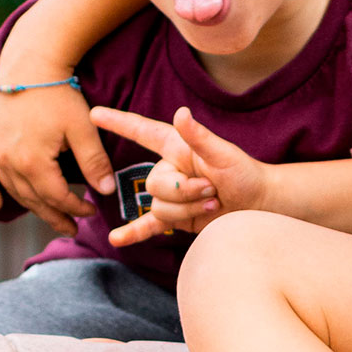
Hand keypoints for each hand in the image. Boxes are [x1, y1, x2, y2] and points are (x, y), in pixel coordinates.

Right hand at [0, 77, 115, 234]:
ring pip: (11, 189)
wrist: (30, 62)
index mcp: (33, 162)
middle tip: (71, 228)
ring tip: (47, 216)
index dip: (75, 209)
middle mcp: (8, 162)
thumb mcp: (82, 127)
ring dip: (29, 206)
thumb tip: (106, 191)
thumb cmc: (59, 93)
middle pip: (33, 199)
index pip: (56, 197)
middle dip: (54, 215)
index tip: (91, 213)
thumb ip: (94, 162)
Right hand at [89, 106, 270, 246]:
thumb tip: (181, 113)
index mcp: (177, 147)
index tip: (94, 114)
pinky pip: (147, 225)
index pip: (142, 132)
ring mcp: (169, 195)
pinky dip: (132, 233)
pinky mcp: (173, 218)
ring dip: (187, 210)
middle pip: (155, 185)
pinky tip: (116, 239)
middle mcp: (169, 170)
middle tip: (212, 189)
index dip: (118, 122)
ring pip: (158, 207)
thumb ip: (199, 136)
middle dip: (185, 192)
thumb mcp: (223, 153)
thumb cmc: (243, 172)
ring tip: (213, 203)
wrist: (256, 205)